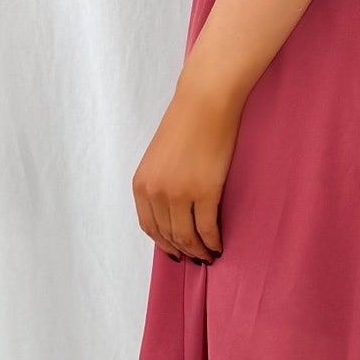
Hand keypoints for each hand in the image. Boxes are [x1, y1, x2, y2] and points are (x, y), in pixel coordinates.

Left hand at [133, 70, 239, 262]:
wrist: (204, 102)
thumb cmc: (186, 122)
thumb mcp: (160, 157)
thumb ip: (160, 183)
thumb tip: (171, 210)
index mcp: (141, 184)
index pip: (149, 226)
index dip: (163, 243)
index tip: (175, 251)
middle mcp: (155, 193)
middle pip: (168, 235)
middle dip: (183, 251)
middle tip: (197, 257)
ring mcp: (178, 194)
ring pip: (187, 237)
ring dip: (198, 250)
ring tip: (209, 254)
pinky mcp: (204, 192)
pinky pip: (207, 229)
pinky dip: (213, 242)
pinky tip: (218, 245)